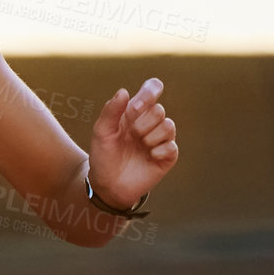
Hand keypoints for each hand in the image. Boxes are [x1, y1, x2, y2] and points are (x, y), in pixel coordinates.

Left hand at [88, 78, 177, 208]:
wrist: (108, 184)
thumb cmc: (104, 155)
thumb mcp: (101, 131)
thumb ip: (111, 110)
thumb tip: (124, 91)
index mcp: (135, 112)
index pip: (152, 89)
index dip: (151, 91)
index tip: (137, 106)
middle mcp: (150, 123)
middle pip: (159, 109)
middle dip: (144, 122)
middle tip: (132, 133)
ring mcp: (159, 139)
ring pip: (169, 125)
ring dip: (152, 135)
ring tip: (141, 145)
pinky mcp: (166, 157)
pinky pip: (172, 146)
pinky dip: (160, 150)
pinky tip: (150, 156)